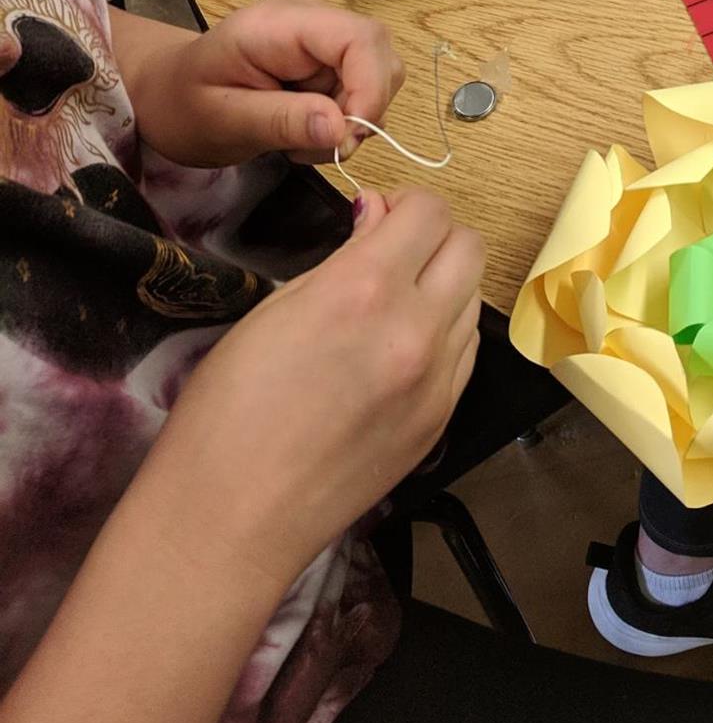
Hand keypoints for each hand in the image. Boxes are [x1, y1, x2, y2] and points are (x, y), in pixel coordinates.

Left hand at [125, 0, 403, 166]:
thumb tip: (343, 130)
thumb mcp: (223, 120)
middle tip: (317, 147)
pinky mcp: (328, 60)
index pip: (360, 38)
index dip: (371, 88)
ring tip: (299, 142)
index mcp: (281, 24)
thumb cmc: (183, 105)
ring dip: (351, 122)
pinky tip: (302, 132)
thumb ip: (282, 121)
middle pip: (379, 57)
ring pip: (377, 78)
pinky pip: (360, 92)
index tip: (348, 138)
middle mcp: (313, 20)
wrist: (167, 94)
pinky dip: (342, 123)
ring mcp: (323, 39)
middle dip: (363, 110)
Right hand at [147, 189, 482, 588]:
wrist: (233, 518)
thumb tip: (378, 217)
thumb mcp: (275, 310)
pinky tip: (400, 346)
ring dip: (443, 285)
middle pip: (469, 247)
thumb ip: (343, 257)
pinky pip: (466, 350)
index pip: (430, 211)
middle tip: (392, 250)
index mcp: (365, 290)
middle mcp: (417, 330)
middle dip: (435, 236)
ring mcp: (438, 381)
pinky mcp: (442, 420)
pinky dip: (445, 332)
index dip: (404, 204)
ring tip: (392, 302)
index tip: (378, 216)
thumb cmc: (228, 412)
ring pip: (474, 299)